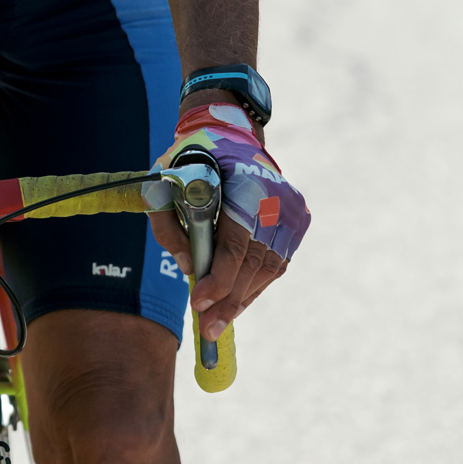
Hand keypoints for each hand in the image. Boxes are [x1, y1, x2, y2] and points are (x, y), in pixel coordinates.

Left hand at [146, 103, 308, 343]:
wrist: (228, 135)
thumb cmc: (190, 162)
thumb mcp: (163, 184)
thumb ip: (170, 228)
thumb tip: (190, 269)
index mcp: (244, 185)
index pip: (237, 243)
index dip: (219, 279)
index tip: (198, 303)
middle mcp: (276, 198)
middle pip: (254, 262)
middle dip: (229, 300)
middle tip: (208, 328)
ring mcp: (292, 209)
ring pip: (269, 267)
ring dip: (244, 297)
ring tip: (219, 321)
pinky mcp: (298, 219)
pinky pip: (277, 262)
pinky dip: (256, 283)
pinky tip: (236, 299)